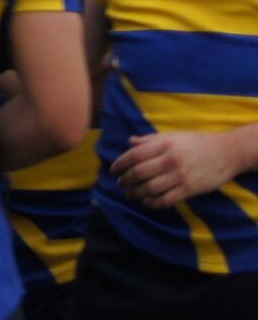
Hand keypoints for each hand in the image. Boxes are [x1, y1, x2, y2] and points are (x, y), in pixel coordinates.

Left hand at [114, 129, 257, 209]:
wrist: (226, 153)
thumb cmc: (197, 142)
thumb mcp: (173, 136)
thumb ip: (150, 140)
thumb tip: (130, 141)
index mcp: (163, 145)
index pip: (134, 155)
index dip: (121, 163)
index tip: (114, 170)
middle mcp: (169, 160)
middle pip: (139, 173)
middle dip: (126, 180)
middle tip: (120, 184)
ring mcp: (180, 176)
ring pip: (150, 188)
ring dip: (136, 193)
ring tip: (130, 194)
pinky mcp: (190, 189)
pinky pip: (167, 199)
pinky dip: (154, 203)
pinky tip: (147, 203)